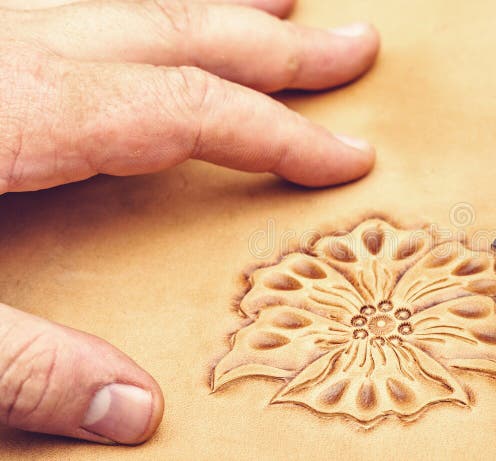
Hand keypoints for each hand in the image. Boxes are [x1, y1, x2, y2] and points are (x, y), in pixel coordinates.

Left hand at [0, 0, 378, 444]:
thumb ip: (19, 364)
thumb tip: (136, 413)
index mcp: (22, 110)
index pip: (194, 112)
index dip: (280, 135)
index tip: (347, 156)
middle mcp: (16, 47)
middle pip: (184, 31)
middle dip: (280, 46)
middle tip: (356, 45)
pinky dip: (135, 0)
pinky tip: (142, 8)